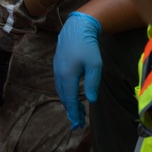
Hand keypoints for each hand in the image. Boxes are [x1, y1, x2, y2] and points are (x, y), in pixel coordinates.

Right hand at [54, 11, 102, 128]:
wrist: (76, 27)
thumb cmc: (88, 46)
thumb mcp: (95, 65)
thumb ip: (92, 84)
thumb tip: (91, 100)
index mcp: (68, 75)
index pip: (70, 99)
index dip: (74, 112)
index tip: (78, 123)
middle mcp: (59, 73)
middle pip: (63, 96)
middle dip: (70, 110)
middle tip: (77, 121)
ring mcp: (56, 68)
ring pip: (60, 90)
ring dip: (67, 101)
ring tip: (75, 110)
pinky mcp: (57, 64)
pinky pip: (59, 83)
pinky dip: (64, 92)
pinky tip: (70, 94)